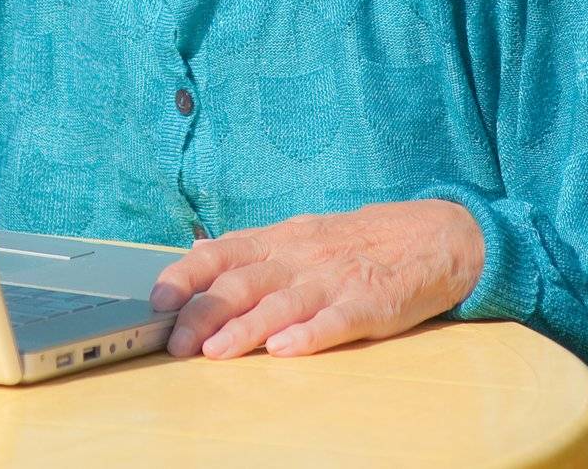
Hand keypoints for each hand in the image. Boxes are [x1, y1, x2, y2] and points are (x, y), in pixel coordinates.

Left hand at [149, 200, 484, 358]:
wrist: (430, 235)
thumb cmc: (351, 242)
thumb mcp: (296, 236)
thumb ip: (248, 251)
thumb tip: (194, 256)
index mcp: (277, 242)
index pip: (220, 254)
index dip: (186, 276)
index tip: (157, 301)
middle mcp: (299, 257)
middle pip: (243, 282)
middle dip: (205, 313)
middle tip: (177, 342)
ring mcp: (334, 279)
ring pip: (282, 303)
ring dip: (246, 328)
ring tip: (217, 352)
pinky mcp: (370, 303)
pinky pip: (337, 319)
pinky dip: (310, 333)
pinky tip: (287, 349)